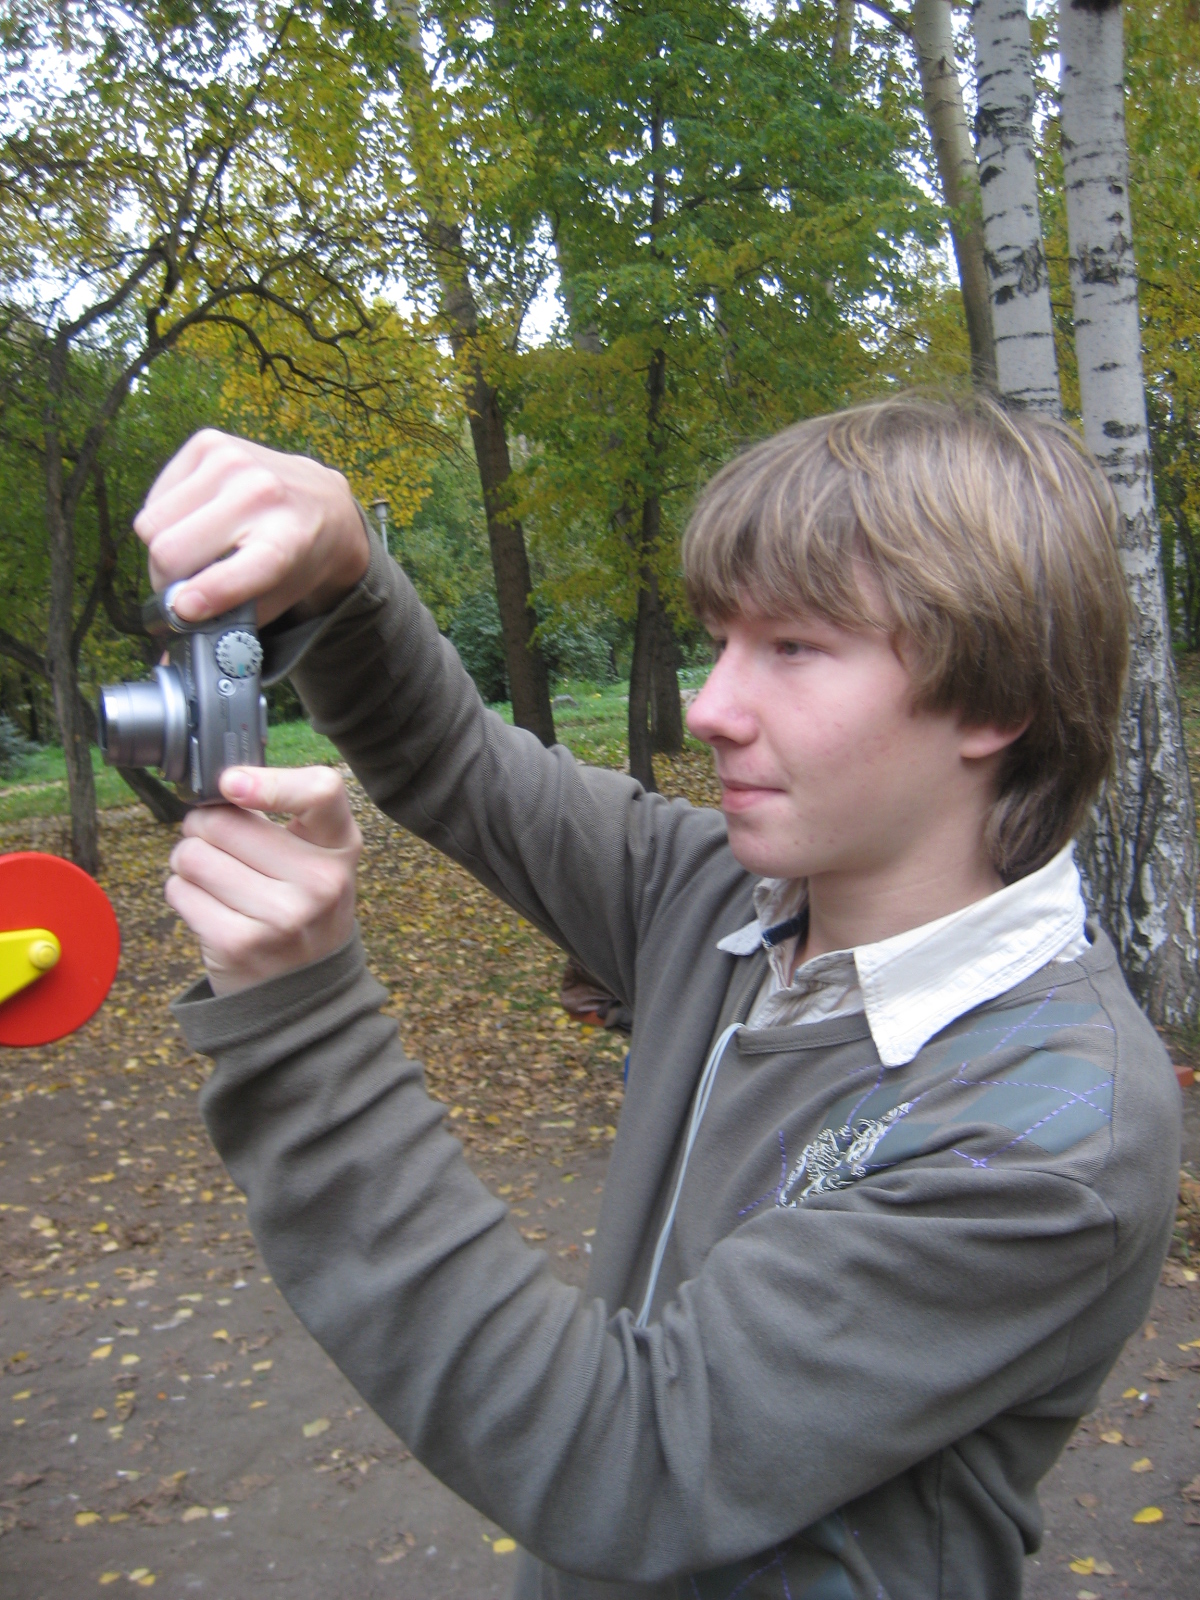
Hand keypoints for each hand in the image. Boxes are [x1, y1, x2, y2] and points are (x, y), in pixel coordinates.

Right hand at [134, 430, 370, 626]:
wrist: (323, 501)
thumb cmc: (296, 557)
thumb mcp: (277, 598)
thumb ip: (228, 625)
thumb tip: (169, 658)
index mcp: (286, 542)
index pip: (235, 573)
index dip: (202, 597)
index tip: (182, 612)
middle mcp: (260, 494)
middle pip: (170, 552)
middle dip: (166, 581)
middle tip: (182, 590)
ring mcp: (233, 462)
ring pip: (152, 524)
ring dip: (162, 550)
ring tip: (193, 555)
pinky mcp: (208, 443)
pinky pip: (155, 497)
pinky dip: (165, 519)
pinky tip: (196, 522)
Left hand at [165, 766, 361, 996]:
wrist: (305, 990)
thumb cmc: (301, 906)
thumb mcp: (318, 858)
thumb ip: (283, 814)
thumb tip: (220, 784)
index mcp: (341, 846)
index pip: (321, 791)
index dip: (270, 780)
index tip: (230, 783)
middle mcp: (320, 880)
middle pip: (226, 820)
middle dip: (204, 826)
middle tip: (215, 843)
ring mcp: (281, 915)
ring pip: (193, 855)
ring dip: (188, 861)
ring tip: (211, 876)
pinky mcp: (239, 943)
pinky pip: (179, 890)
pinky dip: (183, 892)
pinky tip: (208, 905)